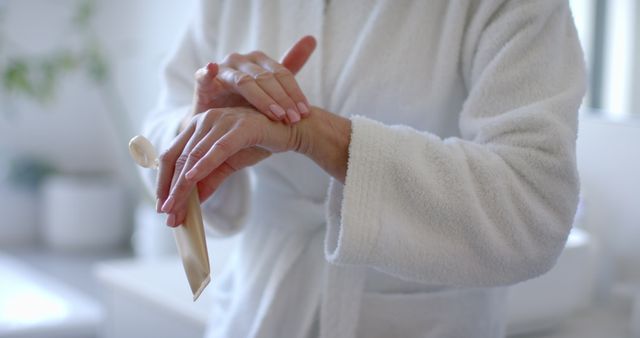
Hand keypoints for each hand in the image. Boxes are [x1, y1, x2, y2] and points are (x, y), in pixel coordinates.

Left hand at [157, 106, 301, 225]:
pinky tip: (192, 180)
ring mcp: (221, 121)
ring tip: (178, 208)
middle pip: (179, 158)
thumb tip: (192, 202)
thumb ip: (210, 179)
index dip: (163, 181)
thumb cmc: (258, 142)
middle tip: (168, 214)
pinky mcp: (240, 127)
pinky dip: (204, 165)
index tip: (163, 206)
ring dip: (183, 186)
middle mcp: (205, 120)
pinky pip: (218, 148)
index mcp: (198, 126)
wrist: (291, 130)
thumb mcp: (229, 164)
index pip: (172, 155)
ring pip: (194, 156)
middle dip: (171, 190)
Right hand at [187, 36, 316, 127]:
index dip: (294, 93)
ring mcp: (222, 70)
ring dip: (262, 99)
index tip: (304, 113)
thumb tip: (311, 38)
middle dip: (282, 99)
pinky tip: (212, 69)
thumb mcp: (271, 86)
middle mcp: (240, 61)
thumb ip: (290, 65)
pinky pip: (204, 76)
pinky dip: (207, 72)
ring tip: (277, 115)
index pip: (281, 73)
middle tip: (293, 118)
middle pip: (265, 78)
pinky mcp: (203, 83)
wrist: (218, 121)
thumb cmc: (246, 103)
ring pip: (245, 82)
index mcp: (258, 60)